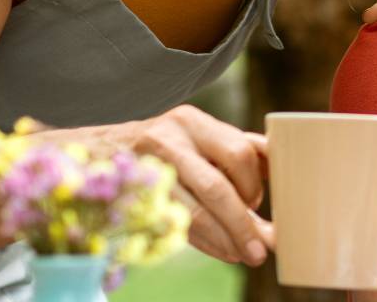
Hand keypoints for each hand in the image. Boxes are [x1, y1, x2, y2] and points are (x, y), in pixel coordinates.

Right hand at [120, 105, 272, 265]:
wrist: (95, 153)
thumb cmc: (163, 147)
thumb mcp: (196, 137)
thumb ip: (234, 151)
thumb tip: (280, 178)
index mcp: (192, 121)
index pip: (238, 152)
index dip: (254, 184)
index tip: (260, 204)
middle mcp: (168, 140)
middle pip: (216, 186)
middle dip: (242, 222)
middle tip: (262, 247)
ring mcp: (146, 171)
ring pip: (195, 211)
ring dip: (225, 238)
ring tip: (245, 254)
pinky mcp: (134, 197)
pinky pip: (177, 225)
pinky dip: (204, 242)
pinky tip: (222, 250)